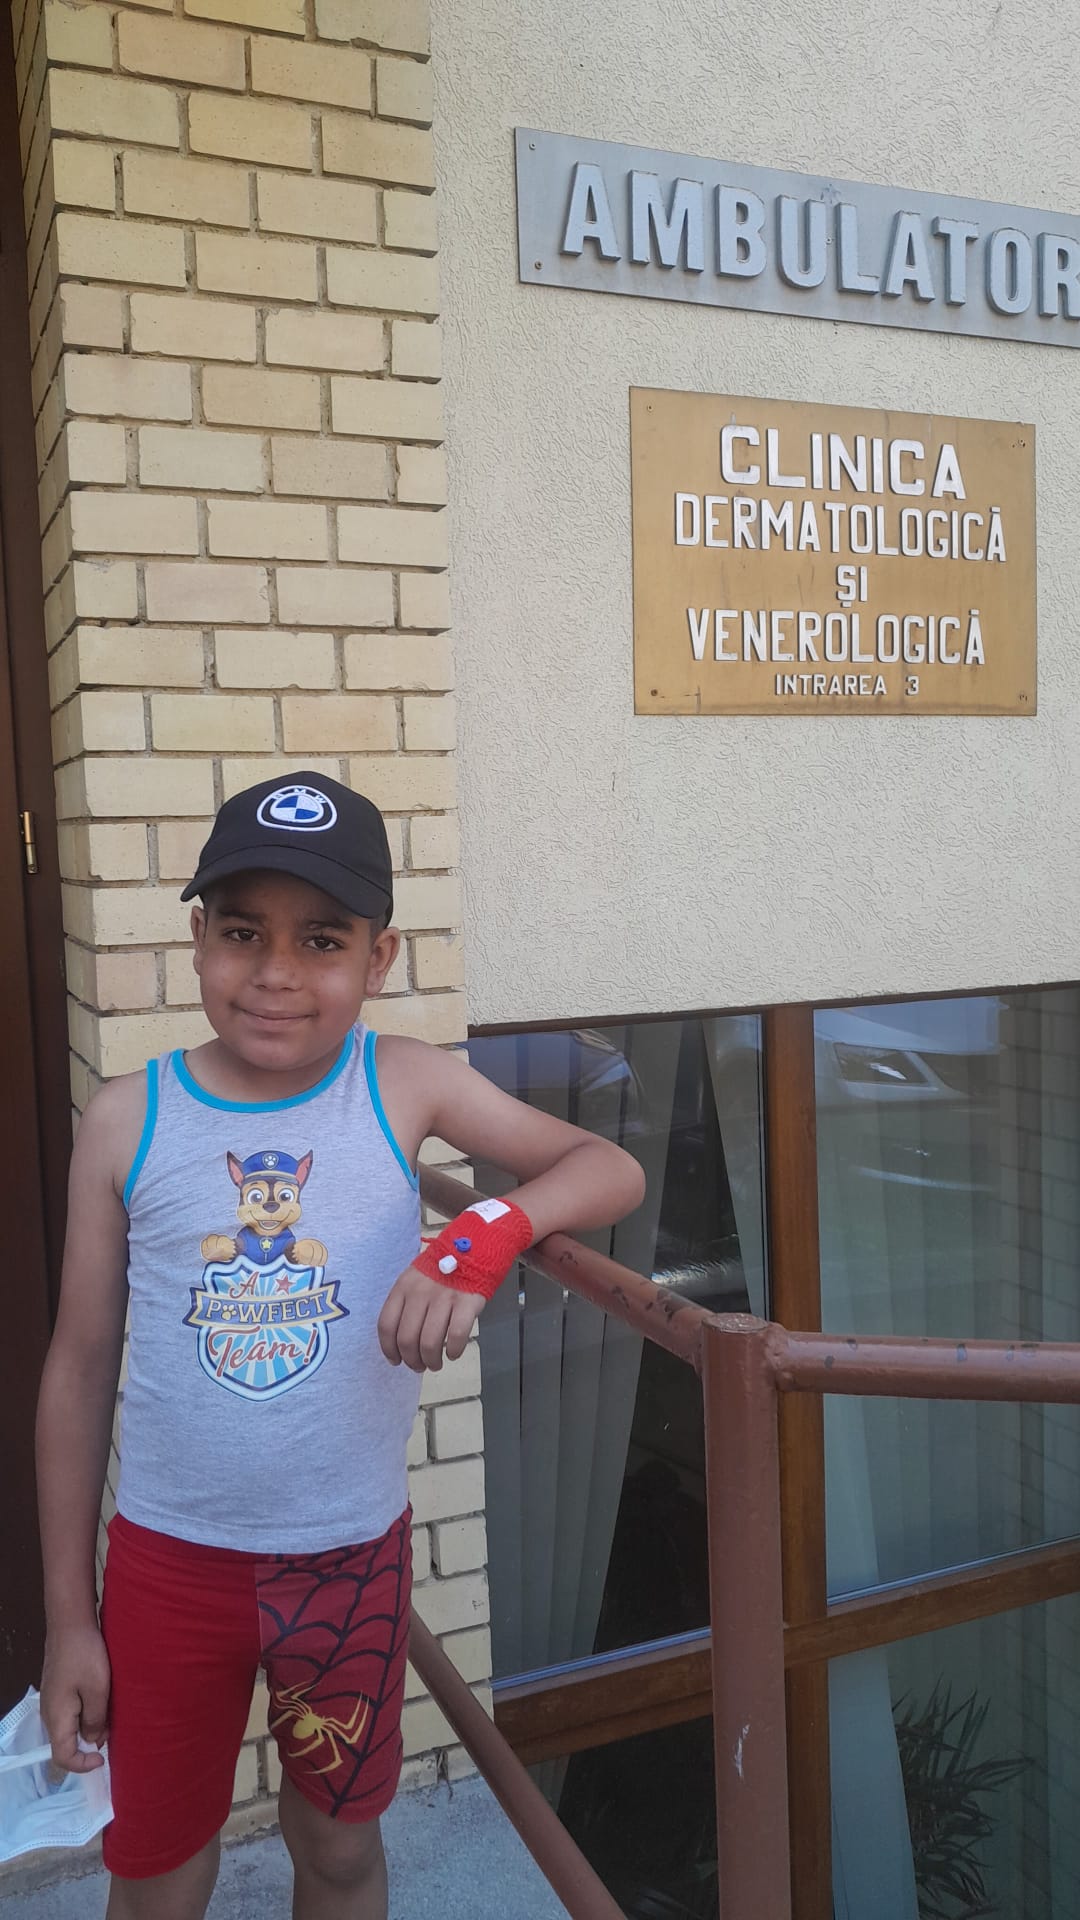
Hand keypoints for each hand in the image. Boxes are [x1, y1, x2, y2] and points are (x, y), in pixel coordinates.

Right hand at [40, 1623, 110, 1773]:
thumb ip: (96, 1720)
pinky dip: (86, 1715)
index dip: (83, 1765)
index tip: (103, 1758)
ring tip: (110, 1714)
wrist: (70, 1624)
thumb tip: (93, 1741)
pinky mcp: (58, 1690)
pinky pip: (70, 1713)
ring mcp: (52, 1702)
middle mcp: (49, 1715)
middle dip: (89, 1745)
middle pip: (65, 1744)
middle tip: (112, 1731)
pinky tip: (101, 1701)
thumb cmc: (85, 1656)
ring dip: (89, 1728)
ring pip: (69, 1728)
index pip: (62, 1758)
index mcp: (57, 1719)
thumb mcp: (98, 1690)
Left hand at [377, 1266, 484, 1372]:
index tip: (396, 1360)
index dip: (389, 1349)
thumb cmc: (441, 1270)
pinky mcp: (467, 1302)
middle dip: (412, 1360)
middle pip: (407, 1339)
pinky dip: (454, 1351)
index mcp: (403, 1287)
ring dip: (431, 1361)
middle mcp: (420, 1292)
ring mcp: (444, 1297)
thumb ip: (406, 1305)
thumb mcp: (415, 1279)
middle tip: (420, 1366)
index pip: (386, 1325)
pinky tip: (454, 1353)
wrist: (473, 1248)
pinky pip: (457, 1336)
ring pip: (429, 1343)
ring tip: (436, 1363)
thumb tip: (401, 1344)